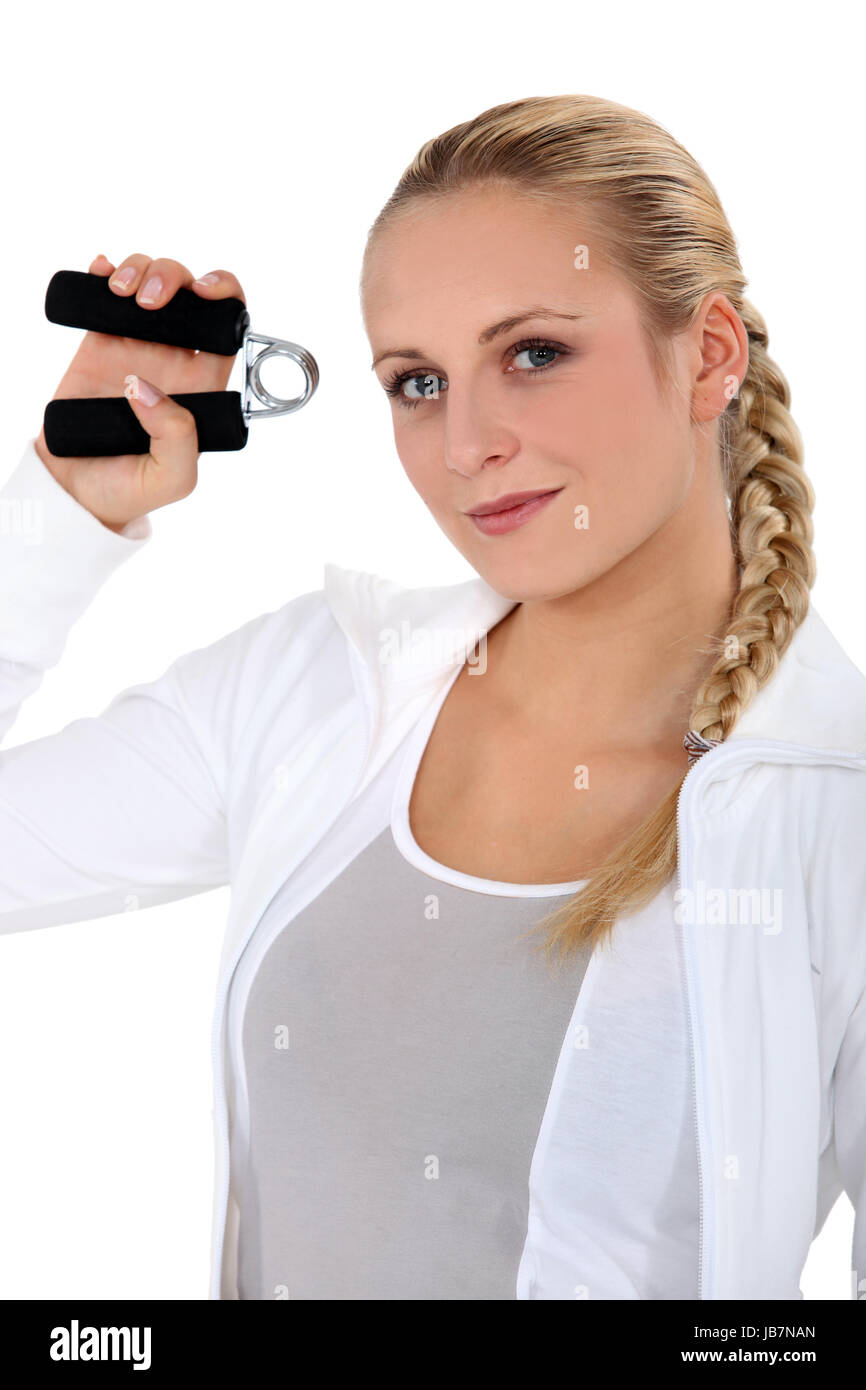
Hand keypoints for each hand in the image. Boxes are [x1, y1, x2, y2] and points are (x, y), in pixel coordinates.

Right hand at [33, 253, 246, 532]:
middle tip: (148, 302)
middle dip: (173, 277)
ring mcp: (136, 346)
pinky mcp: (98, 342)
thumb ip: (177, 438)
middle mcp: (174, 358)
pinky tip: (101, 273)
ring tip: (118, 291)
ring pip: (149, 282)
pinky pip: (105, 293)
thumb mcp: (173, 478)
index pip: (229, 326)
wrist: (77, 492)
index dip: (226, 296)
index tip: (205, 291)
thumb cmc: (132, 489)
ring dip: (139, 269)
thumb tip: (146, 388)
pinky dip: (105, 270)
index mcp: (203, 384)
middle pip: (187, 292)